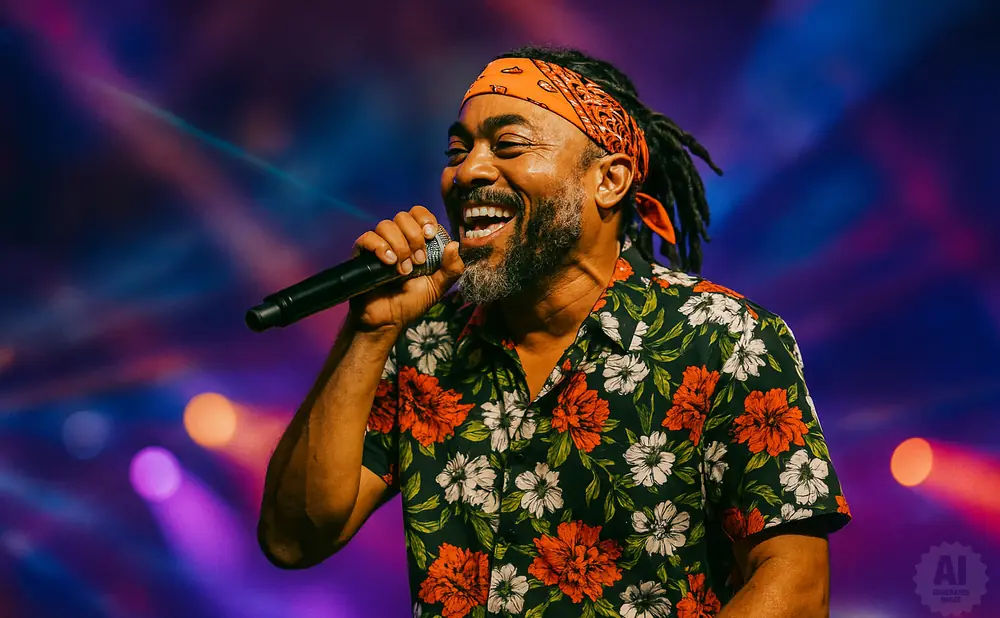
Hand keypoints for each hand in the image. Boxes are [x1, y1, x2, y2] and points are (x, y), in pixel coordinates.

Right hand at [349, 206, 462, 332]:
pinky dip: (381, 247)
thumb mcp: (438, 287)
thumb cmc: (411, 302)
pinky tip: (389, 263)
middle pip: (403, 216)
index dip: (425, 219)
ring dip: (399, 246)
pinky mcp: (362, 254)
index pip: (419, 213)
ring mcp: (378, 245)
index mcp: (415, 241)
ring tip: (403, 270)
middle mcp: (397, 239)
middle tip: (419, 261)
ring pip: (386, 225)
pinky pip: (368, 237)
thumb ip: (452, 268)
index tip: (430, 236)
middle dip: (414, 237)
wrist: (389, 320)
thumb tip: (454, 244)